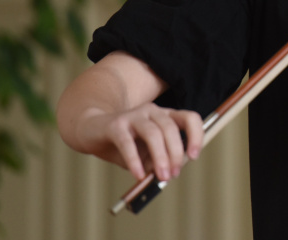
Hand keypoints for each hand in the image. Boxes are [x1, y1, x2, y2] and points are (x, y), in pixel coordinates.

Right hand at [76, 102, 203, 181]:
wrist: (91, 130)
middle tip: (174, 174)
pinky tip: (138, 174)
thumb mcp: (145, 153)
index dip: (196, 135)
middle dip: (175, 153)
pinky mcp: (115, 124)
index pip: (189, 118)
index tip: (194, 156)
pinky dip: (135, 160)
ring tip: (161, 176)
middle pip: (170, 128)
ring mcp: (134, 115)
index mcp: (165, 116)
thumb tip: (167, 174)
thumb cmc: (123, 142)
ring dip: (160, 157)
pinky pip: (127, 142)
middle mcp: (152, 111)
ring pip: (153, 133)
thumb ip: (156, 161)